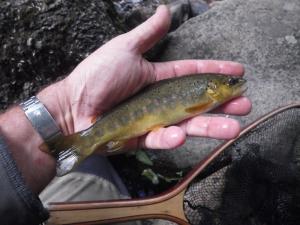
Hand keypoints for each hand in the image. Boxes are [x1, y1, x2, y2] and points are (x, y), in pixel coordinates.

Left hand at [51, 5, 250, 149]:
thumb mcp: (125, 49)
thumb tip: (165, 10)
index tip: (237, 71)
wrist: (73, 106)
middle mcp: (161, 99)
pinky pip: (161, 138)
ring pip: (188, 124)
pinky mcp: (142, 138)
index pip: (193, 74)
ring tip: (233, 128)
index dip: (215, 72)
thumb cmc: (97, 76)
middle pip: (198, 102)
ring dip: (211, 126)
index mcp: (159, 77)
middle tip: (245, 104)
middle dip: (223, 104)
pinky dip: (171, 137)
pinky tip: (180, 134)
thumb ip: (147, 33)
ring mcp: (153, 120)